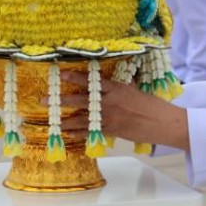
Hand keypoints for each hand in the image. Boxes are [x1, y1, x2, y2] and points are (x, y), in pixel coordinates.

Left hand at [58, 71, 188, 148]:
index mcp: (117, 89)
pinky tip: (67, 132)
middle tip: (43, 100)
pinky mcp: (111, 130)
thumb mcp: (137, 90)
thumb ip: (123, 87)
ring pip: (81, 118)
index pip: (93, 81)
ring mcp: (109, 118)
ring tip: (51, 120)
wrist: (162, 123)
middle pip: (81, 100)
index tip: (61, 73)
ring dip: (65, 119)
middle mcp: (110, 102)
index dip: (76, 77)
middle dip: (61, 100)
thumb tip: (114, 82)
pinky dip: (78, 132)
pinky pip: (90, 131)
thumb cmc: (153, 105)